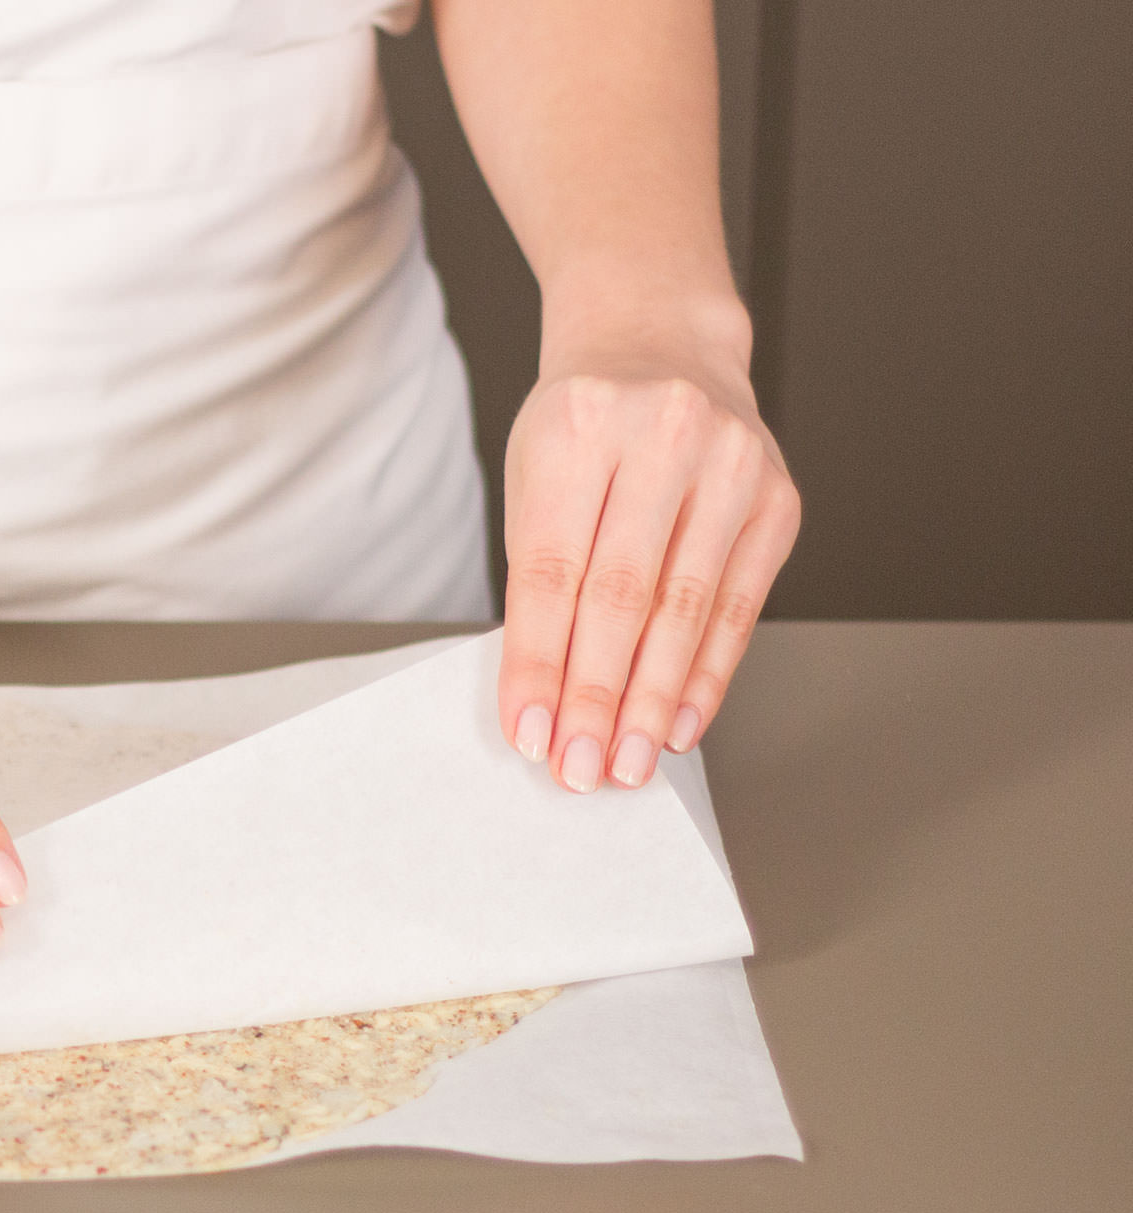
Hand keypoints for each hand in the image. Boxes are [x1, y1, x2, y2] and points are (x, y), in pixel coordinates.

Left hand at [497, 332, 799, 792]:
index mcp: (580, 428)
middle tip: (580, 768)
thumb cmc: (584, 429)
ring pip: (686, 610)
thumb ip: (540, 577)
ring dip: (655, 701)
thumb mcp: (535, 477)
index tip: (530, 734)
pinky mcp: (778, 499)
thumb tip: (544, 698)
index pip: (553, 573)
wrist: (660, 349)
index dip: (541, 664)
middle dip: (598, 697)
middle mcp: (663, 438)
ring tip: (628, 762)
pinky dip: (707, 675)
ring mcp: (733, 464)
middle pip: (623, 598)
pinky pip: (738, 606)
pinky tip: (683, 723)